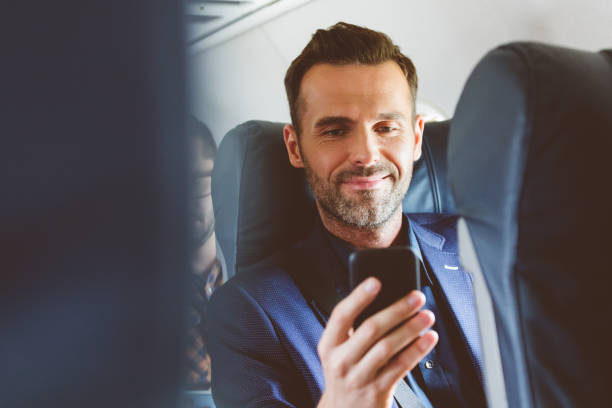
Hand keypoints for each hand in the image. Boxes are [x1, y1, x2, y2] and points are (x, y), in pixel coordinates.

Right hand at [316, 278, 437, 407]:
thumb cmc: (346, 373)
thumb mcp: (339, 351)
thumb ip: (354, 330)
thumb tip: (387, 301)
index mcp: (329, 345)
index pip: (341, 315)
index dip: (359, 296)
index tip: (376, 281)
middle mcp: (341, 361)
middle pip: (371, 329)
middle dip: (397, 309)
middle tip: (416, 297)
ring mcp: (359, 377)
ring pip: (388, 347)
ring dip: (411, 328)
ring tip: (427, 316)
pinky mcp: (377, 391)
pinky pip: (400, 367)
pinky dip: (417, 350)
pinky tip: (428, 339)